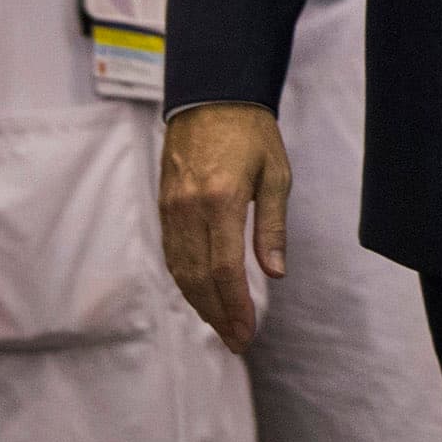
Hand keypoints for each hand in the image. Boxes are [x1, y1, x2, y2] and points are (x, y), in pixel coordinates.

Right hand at [159, 103, 290, 351]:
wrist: (211, 100)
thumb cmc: (253, 135)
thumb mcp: (277, 176)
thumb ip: (273, 227)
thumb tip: (275, 273)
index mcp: (221, 201)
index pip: (224, 269)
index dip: (234, 306)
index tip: (246, 332)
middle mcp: (189, 210)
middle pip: (198, 278)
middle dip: (218, 314)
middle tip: (238, 341)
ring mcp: (171, 210)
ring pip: (180, 271)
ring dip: (200, 303)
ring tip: (223, 327)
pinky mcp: (164, 208)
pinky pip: (172, 254)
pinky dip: (186, 281)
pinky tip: (201, 297)